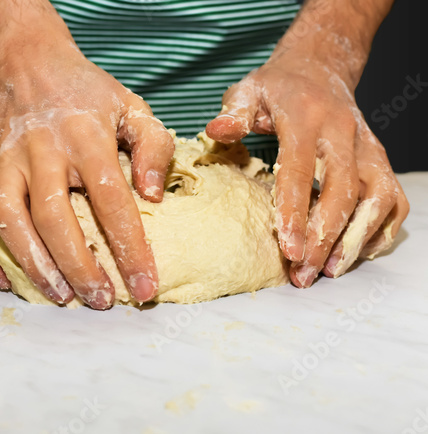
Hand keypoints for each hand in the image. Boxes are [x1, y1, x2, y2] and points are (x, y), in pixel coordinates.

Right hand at [0, 22, 173, 308]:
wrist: (27, 60)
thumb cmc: (87, 91)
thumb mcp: (133, 107)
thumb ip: (153, 147)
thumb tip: (152, 195)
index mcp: (86, 137)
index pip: (112, 203)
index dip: (130, 249)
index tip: (145, 286)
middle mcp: (41, 150)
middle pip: (57, 221)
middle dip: (80, 269)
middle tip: (100, 301)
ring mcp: (4, 160)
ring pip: (12, 222)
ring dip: (35, 266)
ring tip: (60, 297)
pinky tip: (1, 277)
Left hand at [206, 54, 408, 287]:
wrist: (321, 68)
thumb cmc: (279, 87)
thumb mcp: (249, 90)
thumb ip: (234, 112)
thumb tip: (216, 131)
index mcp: (307, 118)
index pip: (301, 171)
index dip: (295, 212)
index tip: (288, 250)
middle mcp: (345, 133)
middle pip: (344, 192)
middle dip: (325, 238)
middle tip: (304, 273)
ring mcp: (369, 147)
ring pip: (377, 199)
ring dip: (355, 240)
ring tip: (329, 271)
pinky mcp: (380, 159)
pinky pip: (394, 200)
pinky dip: (379, 229)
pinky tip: (354, 252)